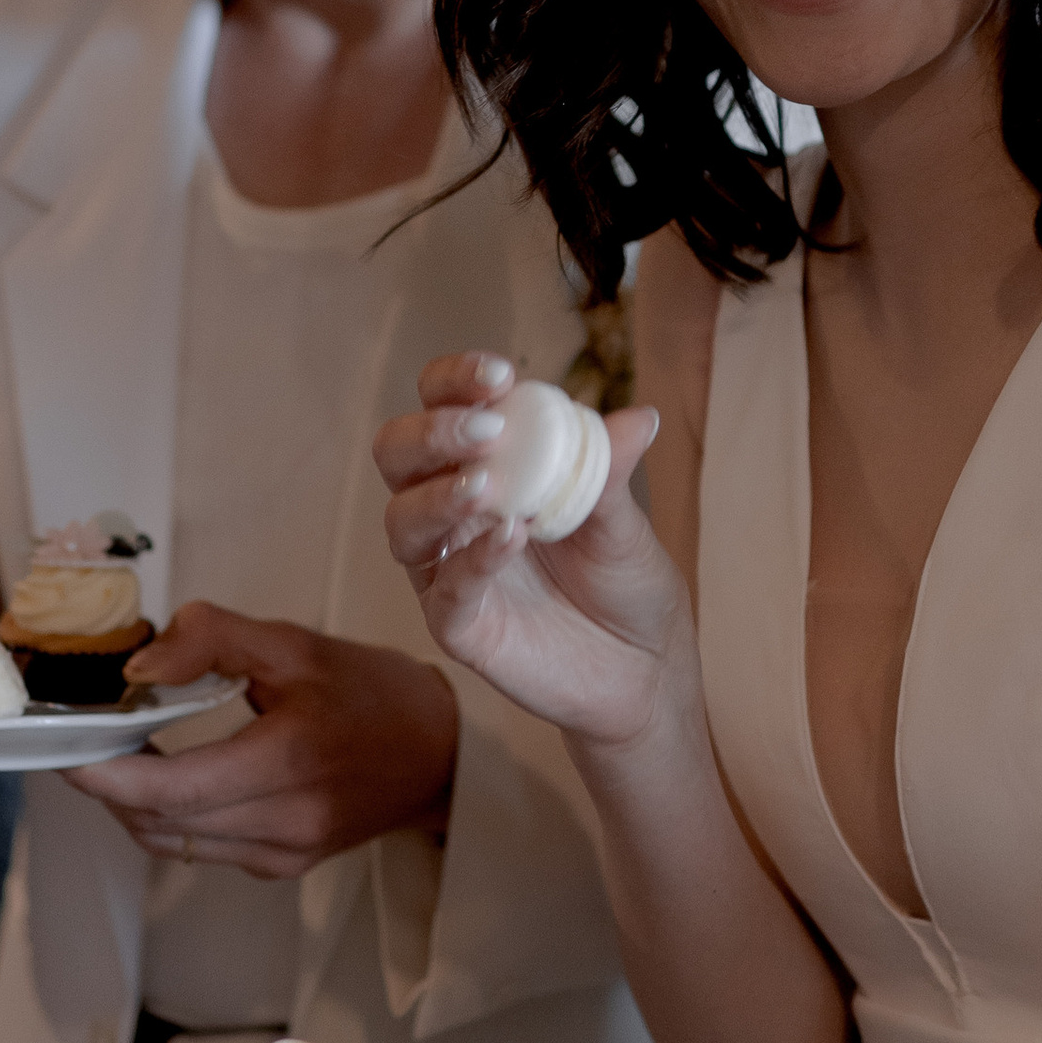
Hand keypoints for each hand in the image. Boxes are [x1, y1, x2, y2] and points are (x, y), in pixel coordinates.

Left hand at [62, 603, 458, 878]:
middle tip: (81, 743)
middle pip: (160, 822)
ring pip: (174, 843)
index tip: (65, 750)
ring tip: (120, 758)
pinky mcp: (284, 867)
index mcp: (286, 761)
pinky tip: (169, 780)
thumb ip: (211, 639)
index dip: (107, 776)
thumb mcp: (294, 643)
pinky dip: (170, 819)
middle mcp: (283, 821)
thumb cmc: (370, 691)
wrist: (441, 754)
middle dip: (109, 786)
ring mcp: (283, 853)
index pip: (172, 789)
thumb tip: (138, 668)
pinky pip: (203, 849)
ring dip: (134, 806)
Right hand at [372, 352, 681, 751]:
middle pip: (397, 454)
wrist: (644, 668)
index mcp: (485, 464)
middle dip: (431, 433)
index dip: (455, 381)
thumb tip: (639, 417)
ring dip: (439, 495)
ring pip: (402, 522)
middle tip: (486, 429)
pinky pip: (444, 589)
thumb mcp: (625, 521)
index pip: (441, 405)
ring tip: (490, 489)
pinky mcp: (457, 625)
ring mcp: (446, 568)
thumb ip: (612, 472)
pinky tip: (511, 538)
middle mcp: (451, 511)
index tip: (500, 374)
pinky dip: (472, 559)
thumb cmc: (624, 582)